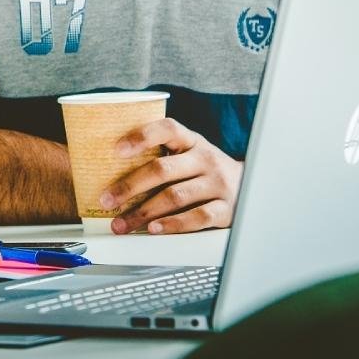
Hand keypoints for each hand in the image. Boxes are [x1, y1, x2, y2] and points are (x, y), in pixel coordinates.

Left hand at [101, 119, 242, 234]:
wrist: (251, 187)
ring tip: (122, 223)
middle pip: (162, 169)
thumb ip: (160, 156)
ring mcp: (217, 184)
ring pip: (175, 196)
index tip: (116, 150)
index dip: (141, 136)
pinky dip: (173, 225)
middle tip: (107, 200)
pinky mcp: (226, 209)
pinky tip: (154, 229)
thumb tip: (110, 170)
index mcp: (191, 141)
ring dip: (143, 212)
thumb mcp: (188, 154)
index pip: (167, 129)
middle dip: (130, 186)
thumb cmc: (204, 170)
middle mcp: (205, 159)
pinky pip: (198, 217)